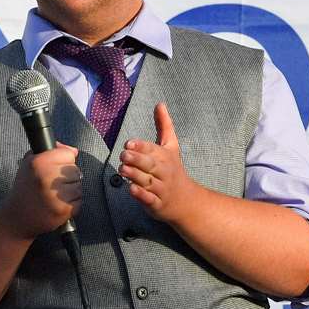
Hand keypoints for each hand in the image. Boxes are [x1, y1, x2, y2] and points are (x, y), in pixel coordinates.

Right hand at [0, 144, 81, 238]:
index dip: (61, 161)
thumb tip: (74, 151)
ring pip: (78, 185)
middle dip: (66, 176)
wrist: (17, 217)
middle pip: (75, 170)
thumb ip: (53, 151)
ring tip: (52, 195)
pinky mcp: (64, 209)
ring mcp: (56, 195)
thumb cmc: (25, 188)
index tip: (51, 168)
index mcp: (39, 162)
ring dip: (69, 190)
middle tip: (50, 185)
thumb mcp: (30, 163)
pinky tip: (56, 204)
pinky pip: (78, 200)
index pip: (68, 154)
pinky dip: (71, 202)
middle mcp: (47, 177)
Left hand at [119, 103, 202, 224]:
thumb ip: (164, 125)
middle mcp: (164, 172)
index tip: (129, 143)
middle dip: (137, 160)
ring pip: (148, 182)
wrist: (186, 200)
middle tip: (123, 155)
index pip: (152, 150)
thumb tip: (160, 103)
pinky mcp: (157, 204)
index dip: (141, 146)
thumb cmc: (174, 169)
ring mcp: (161, 189)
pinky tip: (131, 189)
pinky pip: (149, 199)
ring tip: (122, 169)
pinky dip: (141, 195)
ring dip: (135, 176)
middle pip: (150, 165)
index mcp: (165, 157)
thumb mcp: (171, 147)